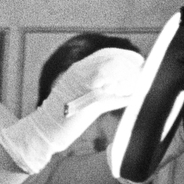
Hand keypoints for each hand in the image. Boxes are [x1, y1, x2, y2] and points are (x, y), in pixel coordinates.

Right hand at [0, 47, 148, 174]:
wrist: (41, 130)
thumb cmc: (64, 115)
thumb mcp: (80, 92)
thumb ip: (99, 84)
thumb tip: (127, 82)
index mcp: (77, 69)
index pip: (107, 53)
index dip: (127, 56)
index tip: (140, 64)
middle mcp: (78, 74)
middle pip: (113, 61)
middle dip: (131, 69)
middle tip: (142, 79)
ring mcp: (81, 87)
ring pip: (113, 74)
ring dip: (128, 81)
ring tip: (135, 90)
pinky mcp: (86, 104)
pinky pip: (111, 96)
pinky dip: (124, 97)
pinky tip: (131, 99)